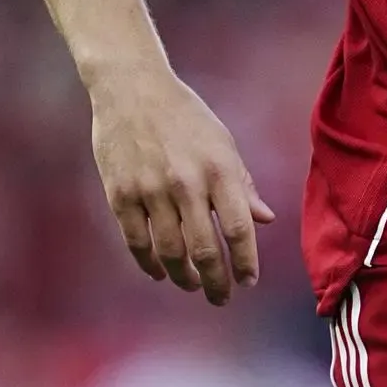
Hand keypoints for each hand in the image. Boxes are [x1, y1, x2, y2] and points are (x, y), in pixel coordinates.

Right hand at [90, 69, 274, 305]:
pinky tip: (160, 273)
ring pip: (170, 252)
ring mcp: (151, 190)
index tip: (248, 281)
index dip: (246, 261)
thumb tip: (265, 219)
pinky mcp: (121, 195)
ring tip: (193, 285)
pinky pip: (137, 242)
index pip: (239, 227)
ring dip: (184, 276)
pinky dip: (150, 264)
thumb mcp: (222, 142)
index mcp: (219, 168)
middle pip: (205, 248)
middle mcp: (186, 182)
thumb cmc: (184, 115)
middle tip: (221, 297)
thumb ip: (242, 183)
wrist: (132, 89)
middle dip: (216, 281)